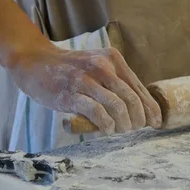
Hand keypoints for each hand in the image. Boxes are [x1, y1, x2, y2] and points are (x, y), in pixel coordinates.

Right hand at [8, 45, 161, 133]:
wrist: (34, 61)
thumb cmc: (70, 69)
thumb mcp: (97, 67)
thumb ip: (115, 82)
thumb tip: (140, 109)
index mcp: (113, 59)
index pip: (139, 87)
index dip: (151, 108)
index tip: (156, 122)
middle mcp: (103, 66)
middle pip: (132, 98)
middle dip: (139, 119)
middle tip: (135, 129)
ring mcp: (87, 79)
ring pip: (118, 106)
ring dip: (124, 124)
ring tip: (120, 130)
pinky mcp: (72, 93)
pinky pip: (98, 112)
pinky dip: (107, 125)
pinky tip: (107, 129)